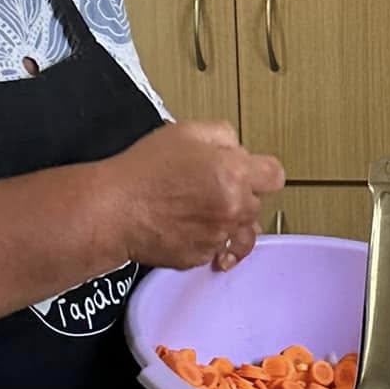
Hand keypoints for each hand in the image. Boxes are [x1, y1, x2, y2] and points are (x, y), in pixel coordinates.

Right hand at [113, 122, 284, 273]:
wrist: (114, 210)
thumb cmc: (144, 171)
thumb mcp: (185, 131)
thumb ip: (222, 135)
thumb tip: (236, 149)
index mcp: (235, 173)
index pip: (275, 176)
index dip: (260, 171)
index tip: (249, 172)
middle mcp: (234, 208)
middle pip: (256, 203)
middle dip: (240, 194)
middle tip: (209, 185)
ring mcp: (219, 236)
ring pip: (240, 230)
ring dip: (228, 221)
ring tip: (205, 212)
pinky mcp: (202, 257)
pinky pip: (217, 249)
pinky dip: (209, 240)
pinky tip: (190, 228)